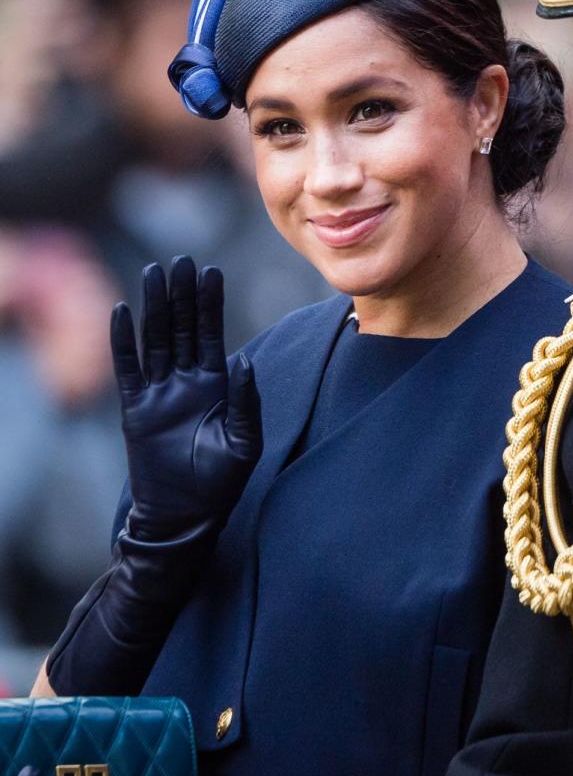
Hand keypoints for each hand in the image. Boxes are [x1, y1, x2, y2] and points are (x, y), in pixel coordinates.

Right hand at [45, 256, 261, 695]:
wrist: (185, 516)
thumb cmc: (220, 483)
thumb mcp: (244, 441)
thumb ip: (246, 400)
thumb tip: (244, 360)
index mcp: (215, 385)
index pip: (210, 333)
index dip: (209, 303)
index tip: (210, 270)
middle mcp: (185, 382)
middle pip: (180, 327)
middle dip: (181, 294)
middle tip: (180, 259)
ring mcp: (158, 393)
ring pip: (155, 340)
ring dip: (153, 307)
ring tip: (153, 273)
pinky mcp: (135, 410)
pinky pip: (128, 370)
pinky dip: (123, 343)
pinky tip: (121, 313)